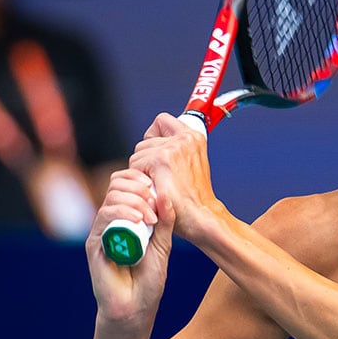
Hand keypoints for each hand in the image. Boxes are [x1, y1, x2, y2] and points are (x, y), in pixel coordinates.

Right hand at [86, 166, 172, 327]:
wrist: (135, 306)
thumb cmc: (149, 279)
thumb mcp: (163, 246)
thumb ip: (165, 222)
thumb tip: (166, 195)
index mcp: (128, 217)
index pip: (128, 185)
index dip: (140, 179)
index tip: (158, 188)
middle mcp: (113, 220)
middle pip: (117, 185)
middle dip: (138, 187)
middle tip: (154, 203)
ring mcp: (102, 230)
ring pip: (111, 198)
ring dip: (134, 201)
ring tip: (150, 218)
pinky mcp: (94, 243)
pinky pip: (103, 217)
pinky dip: (121, 213)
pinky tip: (138, 221)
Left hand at [127, 112, 219, 244]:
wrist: (201, 217)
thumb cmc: (194, 199)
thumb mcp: (191, 166)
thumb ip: (177, 152)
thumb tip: (154, 145)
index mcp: (194, 137)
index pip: (161, 121)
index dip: (154, 136)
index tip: (156, 155)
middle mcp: (185, 138)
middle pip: (145, 141)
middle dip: (146, 160)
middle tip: (159, 180)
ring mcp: (172, 148)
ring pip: (138, 153)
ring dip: (142, 171)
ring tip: (157, 186)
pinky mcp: (161, 160)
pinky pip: (135, 165)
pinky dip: (140, 180)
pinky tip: (153, 190)